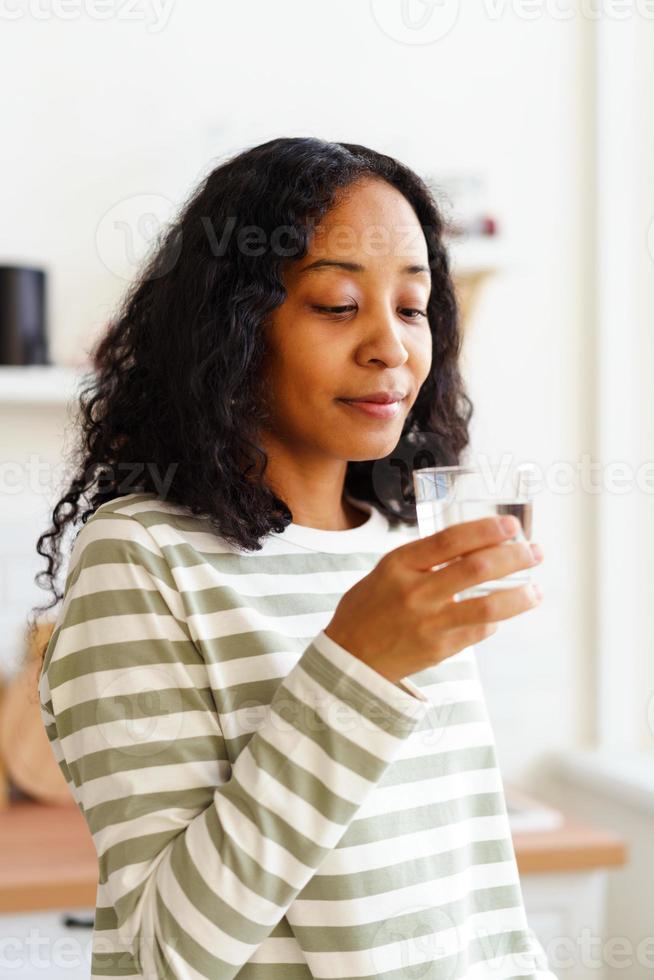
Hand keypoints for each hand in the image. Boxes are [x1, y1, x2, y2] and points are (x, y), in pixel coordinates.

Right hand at [324, 515, 542, 684]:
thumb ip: (425, 559)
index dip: (486, 530)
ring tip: (536, 590)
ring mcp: (429, 624)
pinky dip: (494, 621)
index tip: (511, 526)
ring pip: (488, 608)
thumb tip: (476, 546)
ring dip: (519, 597)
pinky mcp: (439, 650)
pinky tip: (502, 615)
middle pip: (477, 569)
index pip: (451, 540)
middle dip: (514, 557)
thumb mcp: (387, 571)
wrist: (349, 658)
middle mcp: (416, 593)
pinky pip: (478, 632)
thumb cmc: (369, 607)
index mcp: (400, 565)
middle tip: (535, 552)